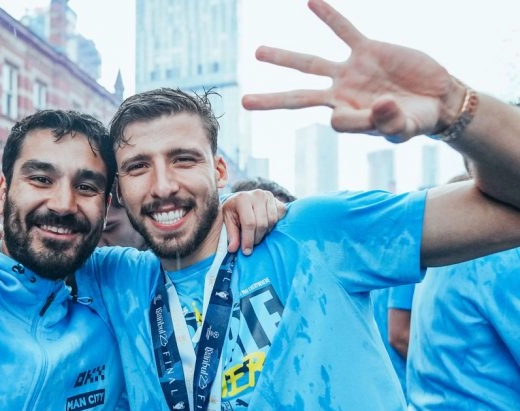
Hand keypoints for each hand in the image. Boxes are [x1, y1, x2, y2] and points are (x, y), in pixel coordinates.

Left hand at [222, 189, 286, 254]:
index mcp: (242, 199)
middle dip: (257, 238)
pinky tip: (266, 226)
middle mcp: (257, 195)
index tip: (246, 251)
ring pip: (272, 221)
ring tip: (257, 234)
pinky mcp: (277, 200)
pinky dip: (275, 224)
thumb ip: (231, 234)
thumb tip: (233, 249)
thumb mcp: (228, 220)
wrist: (241, 198)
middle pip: (262, 223)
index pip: (249, 223)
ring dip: (266, 232)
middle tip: (252, 244)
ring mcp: (269, 196)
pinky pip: (281, 214)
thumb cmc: (233, 210)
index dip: (248, 239)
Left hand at [242, 0, 463, 142]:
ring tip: (258, 53)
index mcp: (347, 118)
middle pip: (299, 98)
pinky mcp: (367, 50)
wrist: (437, 99)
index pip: (335, 121)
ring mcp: (351, 72)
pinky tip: (311, 1)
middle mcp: (341, 95)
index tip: (384, 114)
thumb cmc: (417, 120)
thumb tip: (379, 104)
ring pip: (310, 64)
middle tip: (244, 102)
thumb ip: (388, 122)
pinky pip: (343, 29)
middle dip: (272, 100)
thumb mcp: (403, 127)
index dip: (354, 119)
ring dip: (284, 58)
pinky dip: (328, 16)